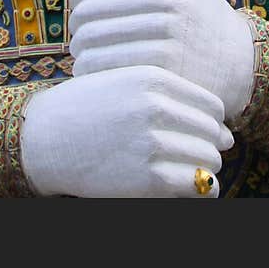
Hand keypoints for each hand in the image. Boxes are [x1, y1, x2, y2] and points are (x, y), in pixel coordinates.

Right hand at [20, 66, 231, 197]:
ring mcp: (152, 142)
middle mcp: (156, 107)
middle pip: (212, 133)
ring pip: (207, 159)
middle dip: (213, 147)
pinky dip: (203, 189)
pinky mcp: (148, 178)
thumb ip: (167, 95)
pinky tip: (200, 190)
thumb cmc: (88, 108)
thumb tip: (221, 125)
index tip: (211, 134)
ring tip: (200, 174)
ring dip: (208, 169)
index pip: (211, 105)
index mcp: (153, 78)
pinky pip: (194, 185)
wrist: (48, 137)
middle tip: (206, 155)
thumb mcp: (126, 82)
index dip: (215, 123)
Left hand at [69, 0, 255, 122]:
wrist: (245, 63)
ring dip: (81, 56)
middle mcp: (168, 1)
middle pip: (89, 16)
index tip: (79, 16)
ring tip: (86, 62)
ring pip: (93, 45)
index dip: (77, 3)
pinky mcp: (168, 70)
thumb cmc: (200, 24)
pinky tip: (98, 79)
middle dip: (76, 32)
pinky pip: (108, 70)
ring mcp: (169, 36)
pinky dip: (93, 76)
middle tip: (79, 44)